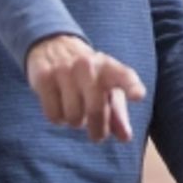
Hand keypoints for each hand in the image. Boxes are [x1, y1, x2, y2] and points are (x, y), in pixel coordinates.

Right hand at [25, 34, 146, 142]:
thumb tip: (125, 137)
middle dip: (98, 130)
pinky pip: (53, 114)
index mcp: (108, 67)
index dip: (131, 86)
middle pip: (95, 109)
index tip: (138, 96)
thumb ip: (117, 112)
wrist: (53, 45)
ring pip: (73, 116)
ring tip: (76, 110)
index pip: (123, 76)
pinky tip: (60, 106)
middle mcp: (88, 66)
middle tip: (97, 135)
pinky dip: (58, 118)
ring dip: (75, 122)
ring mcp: (65, 70)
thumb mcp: (106, 86)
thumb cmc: (88, 74)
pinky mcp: (44, 77)